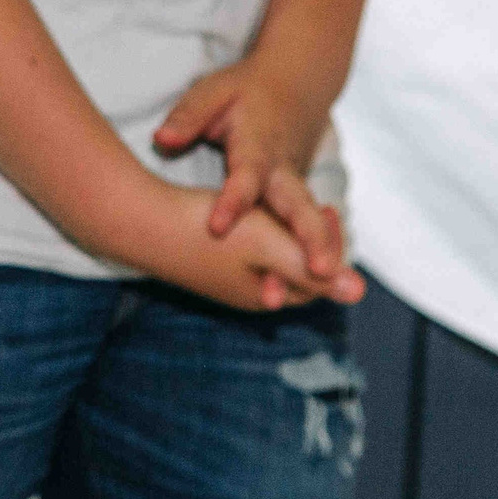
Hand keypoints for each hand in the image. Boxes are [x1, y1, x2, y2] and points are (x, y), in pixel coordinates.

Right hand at [92, 173, 361, 312]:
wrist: (137, 220)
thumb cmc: (204, 230)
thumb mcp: (267, 245)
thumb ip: (312, 267)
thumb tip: (360, 293)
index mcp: (268, 295)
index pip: (321, 276)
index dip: (330, 243)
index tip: (324, 206)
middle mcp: (251, 294)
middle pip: (301, 268)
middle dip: (311, 239)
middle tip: (313, 203)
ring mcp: (229, 281)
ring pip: (276, 257)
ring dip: (287, 233)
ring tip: (284, 204)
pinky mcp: (212, 264)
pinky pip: (253, 250)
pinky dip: (262, 231)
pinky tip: (253, 209)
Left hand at [154, 55, 355, 292]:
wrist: (297, 83)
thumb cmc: (246, 91)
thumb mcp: (212, 92)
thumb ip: (188, 116)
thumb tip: (163, 139)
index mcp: (258, 147)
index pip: (245, 177)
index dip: (233, 202)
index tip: (217, 227)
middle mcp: (284, 171)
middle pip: (299, 207)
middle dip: (311, 240)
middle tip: (321, 272)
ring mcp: (297, 185)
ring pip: (309, 223)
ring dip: (318, 255)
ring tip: (323, 290)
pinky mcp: (299, 197)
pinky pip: (307, 228)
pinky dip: (313, 254)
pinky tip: (307, 289)